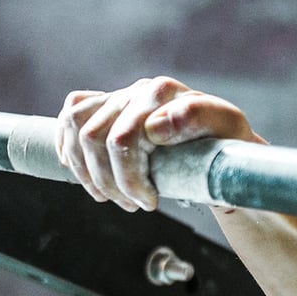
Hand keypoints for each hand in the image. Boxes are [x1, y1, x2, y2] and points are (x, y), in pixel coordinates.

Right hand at [56, 77, 260, 212]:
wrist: (221, 145)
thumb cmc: (225, 141)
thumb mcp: (228, 129)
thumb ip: (199, 117)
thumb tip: (153, 126)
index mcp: (164, 92)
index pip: (123, 139)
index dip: (130, 178)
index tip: (150, 202)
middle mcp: (139, 90)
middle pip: (94, 138)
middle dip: (110, 181)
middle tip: (134, 205)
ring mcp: (120, 97)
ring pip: (77, 129)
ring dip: (88, 172)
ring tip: (112, 196)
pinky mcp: (106, 106)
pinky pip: (71, 116)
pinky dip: (68, 146)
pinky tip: (81, 169)